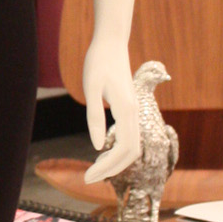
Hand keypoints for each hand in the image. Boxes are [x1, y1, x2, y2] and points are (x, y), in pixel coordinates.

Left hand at [80, 35, 138, 185]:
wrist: (111, 43)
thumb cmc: (98, 62)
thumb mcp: (90, 89)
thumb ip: (95, 117)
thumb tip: (97, 146)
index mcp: (126, 110)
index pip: (122, 150)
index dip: (107, 167)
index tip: (87, 177)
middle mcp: (134, 113)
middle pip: (131, 153)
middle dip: (111, 169)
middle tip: (88, 179)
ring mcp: (134, 111)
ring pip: (133, 147)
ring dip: (115, 161)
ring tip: (94, 170)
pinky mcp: (130, 109)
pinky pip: (129, 137)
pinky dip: (118, 150)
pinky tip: (102, 152)